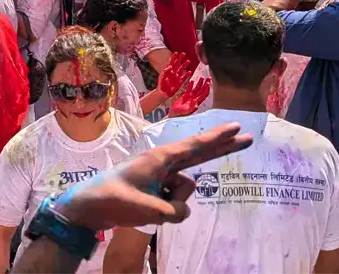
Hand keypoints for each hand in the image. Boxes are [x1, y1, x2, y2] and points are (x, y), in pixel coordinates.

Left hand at [55, 123, 252, 229]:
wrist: (90, 207)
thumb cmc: (115, 201)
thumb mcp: (148, 209)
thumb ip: (174, 211)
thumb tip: (183, 212)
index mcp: (161, 159)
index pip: (196, 146)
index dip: (218, 138)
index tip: (236, 127)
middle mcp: (164, 164)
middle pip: (201, 154)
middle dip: (223, 147)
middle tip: (248, 137)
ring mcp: (161, 177)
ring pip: (184, 193)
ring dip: (172, 204)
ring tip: (146, 205)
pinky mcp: (157, 189)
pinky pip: (175, 203)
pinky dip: (166, 210)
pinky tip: (147, 209)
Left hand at [156, 53, 194, 96]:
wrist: (163, 93)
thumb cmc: (161, 85)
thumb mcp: (161, 77)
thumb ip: (165, 71)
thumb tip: (170, 66)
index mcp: (168, 70)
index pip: (171, 62)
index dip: (173, 57)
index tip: (176, 52)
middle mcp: (173, 72)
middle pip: (177, 64)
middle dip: (180, 59)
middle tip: (184, 54)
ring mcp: (176, 77)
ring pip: (181, 69)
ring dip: (184, 65)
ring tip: (188, 61)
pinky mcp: (179, 82)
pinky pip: (184, 77)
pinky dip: (187, 74)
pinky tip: (190, 72)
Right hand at [169, 77, 210, 117]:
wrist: (174, 113)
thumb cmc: (181, 113)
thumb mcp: (187, 111)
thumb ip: (192, 106)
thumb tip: (196, 101)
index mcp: (197, 102)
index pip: (204, 94)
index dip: (207, 89)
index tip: (208, 83)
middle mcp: (195, 98)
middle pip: (202, 90)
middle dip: (206, 84)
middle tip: (209, 78)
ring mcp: (190, 97)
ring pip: (197, 88)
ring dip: (200, 83)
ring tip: (201, 77)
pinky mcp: (185, 95)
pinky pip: (189, 89)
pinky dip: (191, 85)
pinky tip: (192, 80)